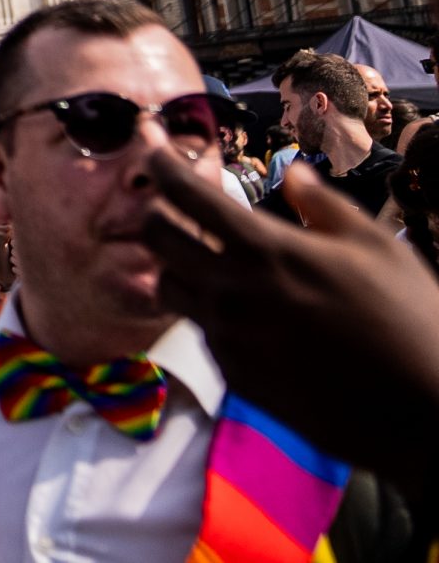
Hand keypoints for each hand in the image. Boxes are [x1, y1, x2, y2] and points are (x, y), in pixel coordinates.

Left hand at [139, 144, 438, 494]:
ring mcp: (228, 338)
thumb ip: (325, 205)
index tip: (150, 147)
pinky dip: (211, 312)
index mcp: (264, 250)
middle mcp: (231, 292)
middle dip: (158, 211)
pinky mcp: (235, 377)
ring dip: (177, 265)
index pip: (184, 195)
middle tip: (177, 206)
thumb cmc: (412, 319)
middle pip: (154, 237)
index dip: (160, 163)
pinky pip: (202, 332)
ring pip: (168, 287)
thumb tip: (295, 172)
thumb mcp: (378, 247)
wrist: (425, 415)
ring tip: (207, 259)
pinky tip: (246, 313)